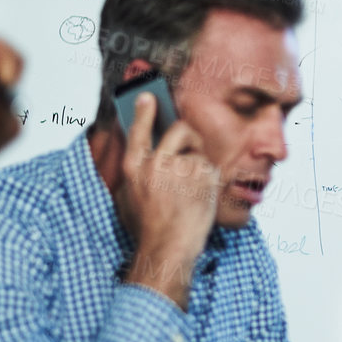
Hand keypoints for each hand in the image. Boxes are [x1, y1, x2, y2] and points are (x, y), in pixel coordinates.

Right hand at [119, 93, 219, 306]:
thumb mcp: (130, 197)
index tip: (148, 96)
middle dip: (189, 137)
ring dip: (199, 165)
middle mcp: (156, 163)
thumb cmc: (150, 227)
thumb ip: (138, 172)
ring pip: (199, 152)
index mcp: (134, 168)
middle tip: (191, 150)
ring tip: (192, 190)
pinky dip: (209, 180)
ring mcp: (181, 167)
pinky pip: (211, 167)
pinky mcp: (204, 174)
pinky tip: (200, 198)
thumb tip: (146, 151)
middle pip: (179, 130)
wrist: (170, 245)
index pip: (138, 131)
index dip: (143, 112)